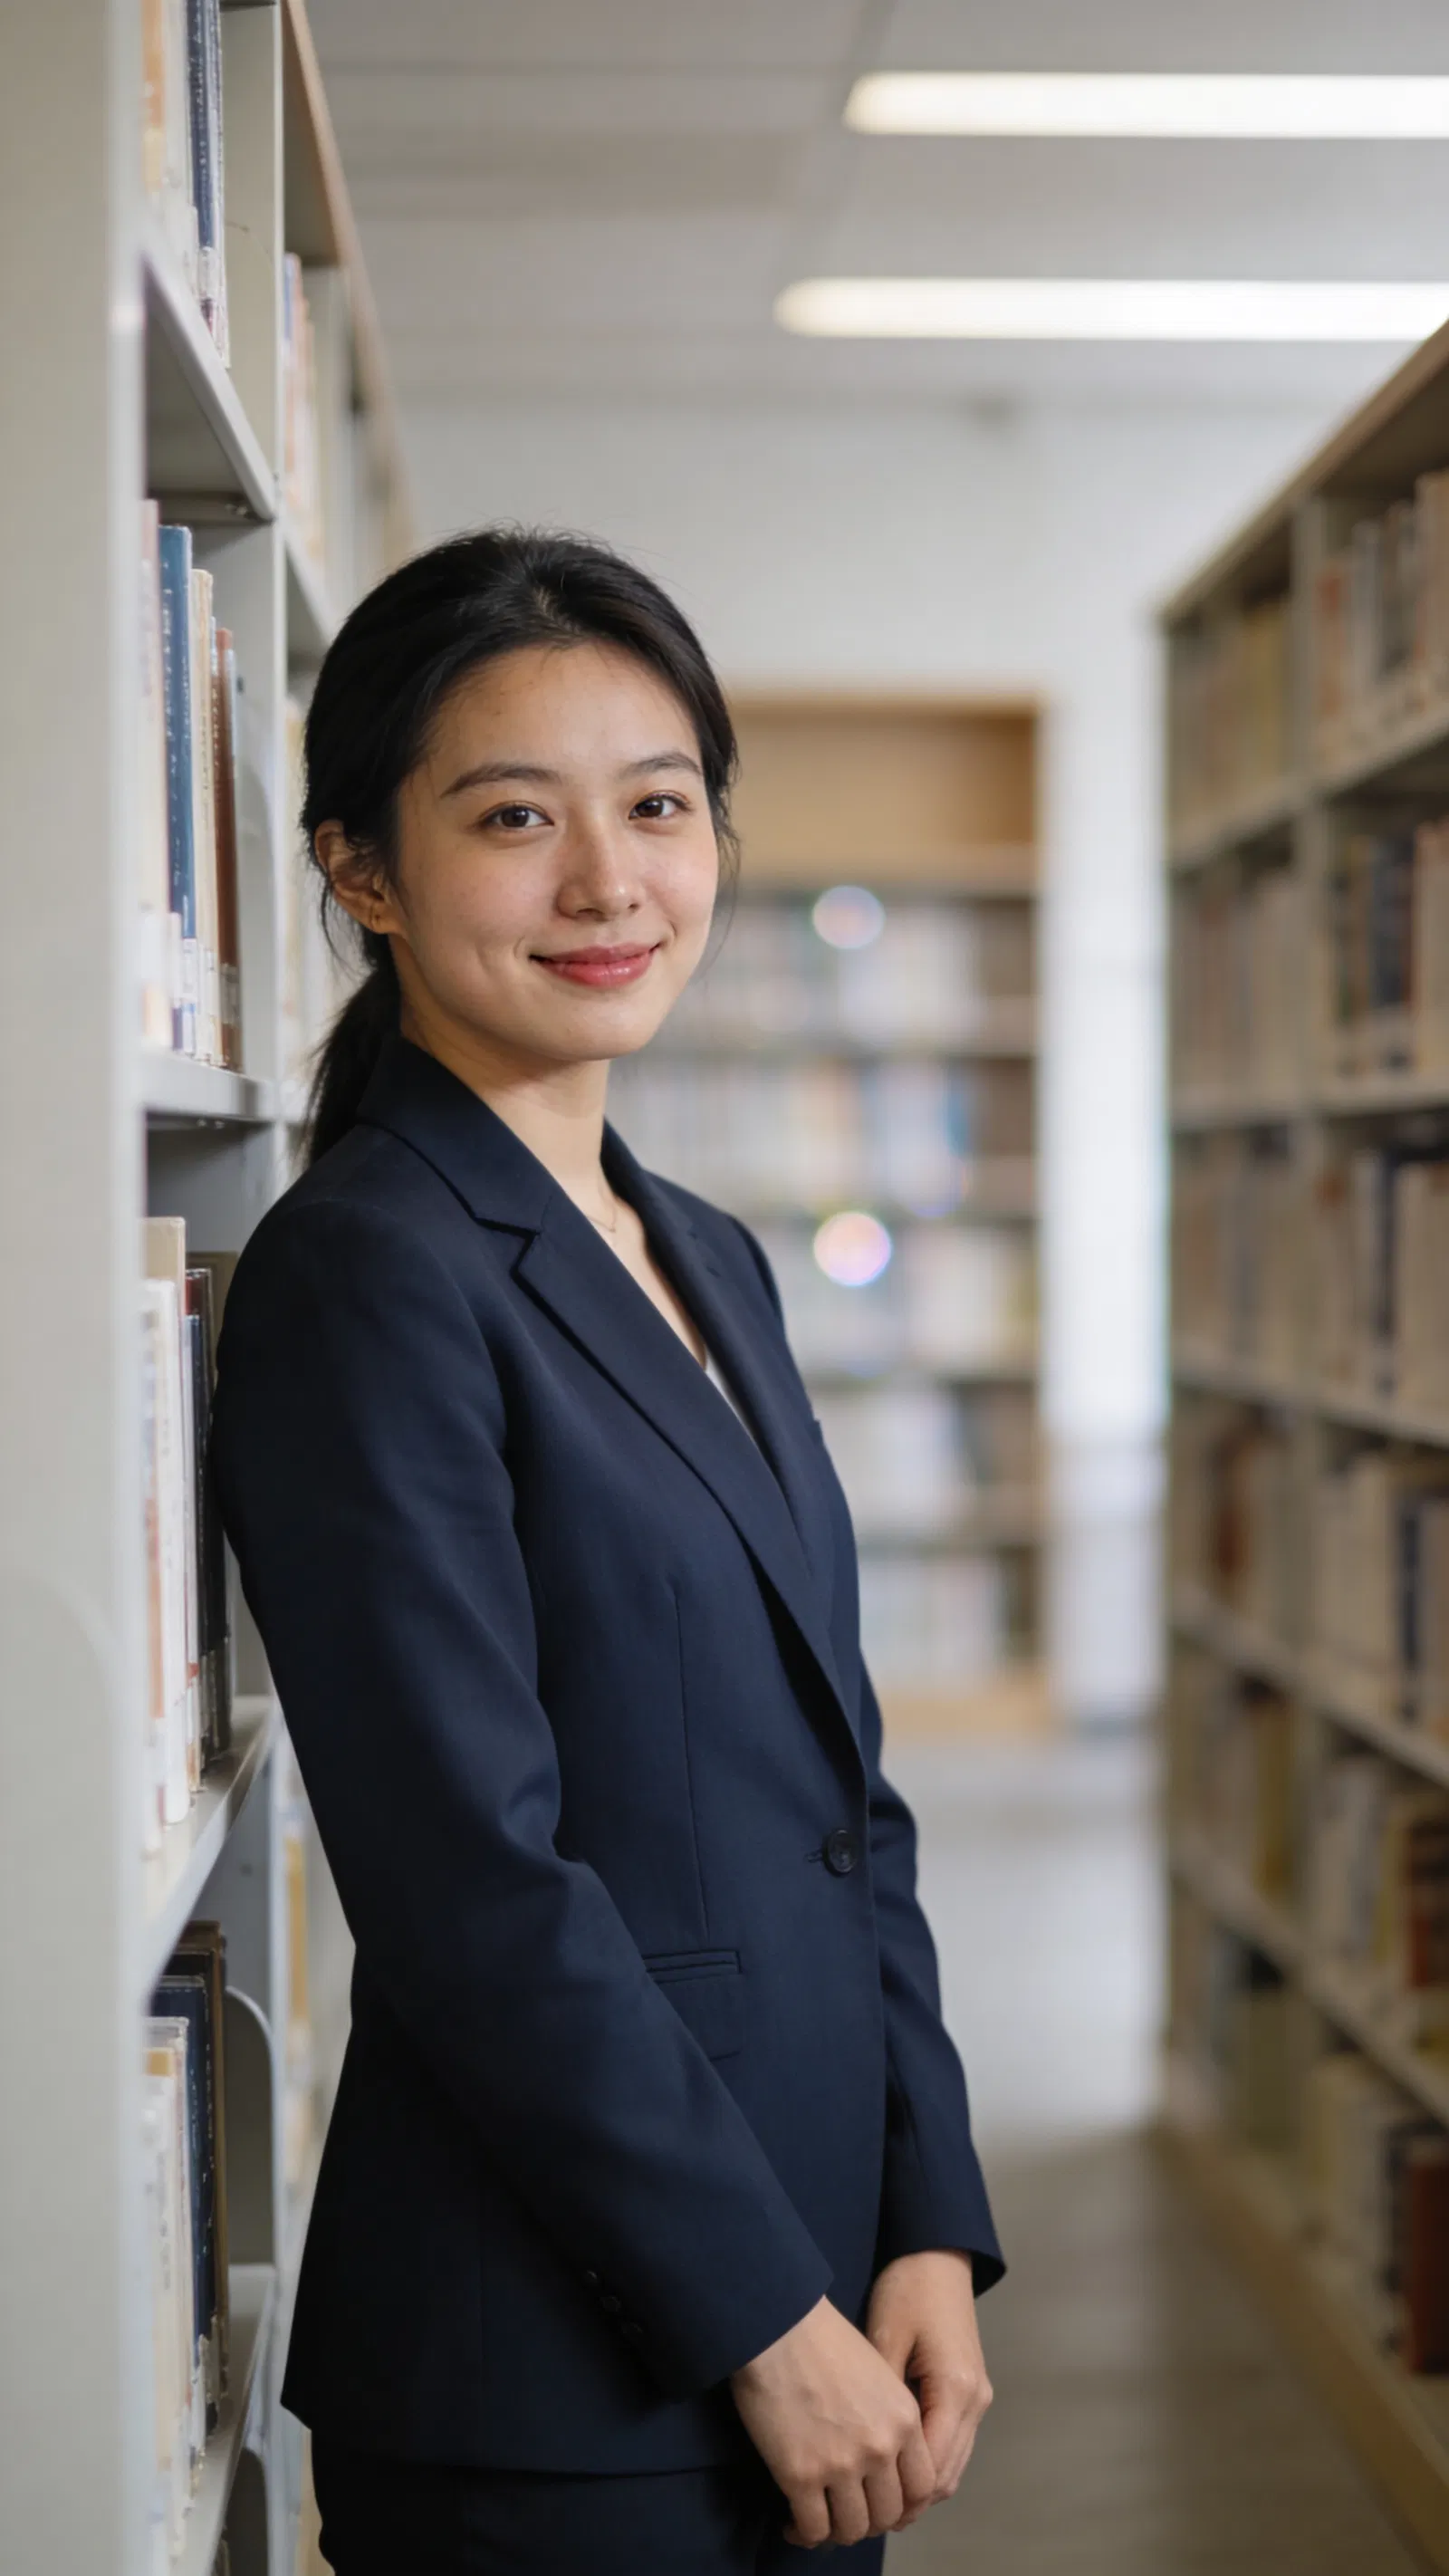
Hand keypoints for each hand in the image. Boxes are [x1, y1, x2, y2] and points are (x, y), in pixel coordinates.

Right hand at [730, 2294, 936, 2548]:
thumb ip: (889, 2414)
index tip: (882, 2502)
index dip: (903, 2504)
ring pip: (853, 2528)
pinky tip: (792, 2522)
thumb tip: (884, 2453)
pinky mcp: (800, 2475)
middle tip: (848, 2514)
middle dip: (869, 2521)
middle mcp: (881, 2448)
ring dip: (838, 2531)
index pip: (922, 2488)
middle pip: (888, 2514)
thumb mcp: (878, 2369)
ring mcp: (841, 2465)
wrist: (777, 2325)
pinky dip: (804, 2533)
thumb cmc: (823, 2337)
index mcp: (905, 2420)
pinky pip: (813, 2527)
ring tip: (821, 2521)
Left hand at [865, 2250, 991, 2519]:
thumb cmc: (906, 2289)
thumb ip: (881, 2400)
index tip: (856, 2502)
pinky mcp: (970, 2392)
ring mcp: (977, 2397)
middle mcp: (975, 2400)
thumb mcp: (885, 2340)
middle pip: (945, 2476)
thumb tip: (863, 2453)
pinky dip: (928, 2464)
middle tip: (860, 2512)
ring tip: (873, 2497)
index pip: (930, 2467)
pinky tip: (894, 2467)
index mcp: (956, 2389)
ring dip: (919, 2487)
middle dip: (908, 2500)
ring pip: (952, 2467)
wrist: (936, 2255)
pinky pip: (952, 2445)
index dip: (895, 2494)